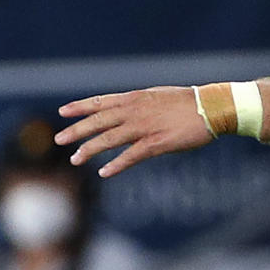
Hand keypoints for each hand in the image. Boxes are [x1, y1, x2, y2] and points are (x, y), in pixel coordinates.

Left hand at [56, 86, 211, 176]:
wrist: (211, 107)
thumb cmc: (189, 104)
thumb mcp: (158, 97)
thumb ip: (141, 105)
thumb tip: (129, 112)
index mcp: (135, 98)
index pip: (101, 102)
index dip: (80, 107)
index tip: (62, 112)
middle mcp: (135, 111)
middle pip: (98, 121)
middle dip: (77, 130)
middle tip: (58, 139)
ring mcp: (144, 127)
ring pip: (109, 139)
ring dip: (90, 149)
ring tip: (75, 159)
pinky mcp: (156, 143)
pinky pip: (131, 156)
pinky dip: (116, 164)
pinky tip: (104, 172)